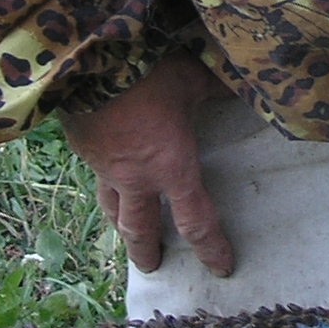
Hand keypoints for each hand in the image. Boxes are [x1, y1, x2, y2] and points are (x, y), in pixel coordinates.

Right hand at [55, 53, 235, 275]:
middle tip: (154, 267)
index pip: (196, 222)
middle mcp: (136, 177)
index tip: (221, 268)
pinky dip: (105, 179)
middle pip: (141, 229)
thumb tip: (247, 84)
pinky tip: (107, 169)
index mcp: (170, 167)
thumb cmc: (147, 71)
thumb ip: (217, 88)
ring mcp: (104, 165)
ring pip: (111, 207)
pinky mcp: (82, 147)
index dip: (211, 248)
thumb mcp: (191, 77)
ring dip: (119, 224)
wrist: (85, 60)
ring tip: (123, 232)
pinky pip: (96, 172)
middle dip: (148, 252)